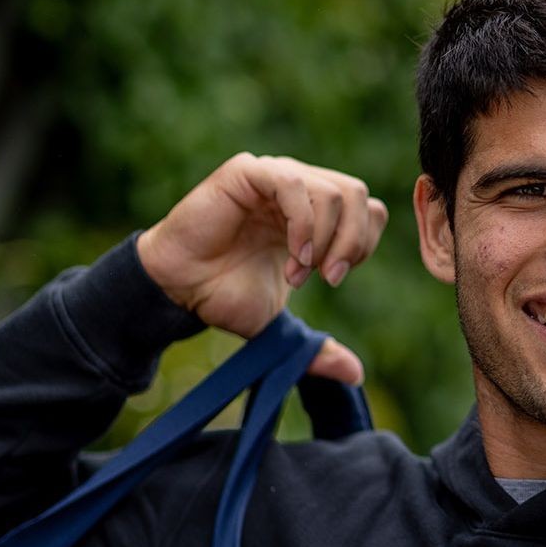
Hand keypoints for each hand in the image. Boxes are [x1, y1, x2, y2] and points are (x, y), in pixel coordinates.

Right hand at [136, 153, 387, 384]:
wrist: (176, 289)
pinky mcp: (248, 172)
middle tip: (329, 279)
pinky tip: (293, 255)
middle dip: (352, 242)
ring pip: (333, 192)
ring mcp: (274, 177)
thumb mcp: (280, 324)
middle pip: (358, 196)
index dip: (362, 243)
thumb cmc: (224, 296)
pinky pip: (294, 183)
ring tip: (299, 272)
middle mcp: (298, 189)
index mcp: (314, 214)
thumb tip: (356, 375)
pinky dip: (304, 223)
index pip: (369, 209)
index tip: (335, 278)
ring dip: (324, 240)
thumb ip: (317, 347)